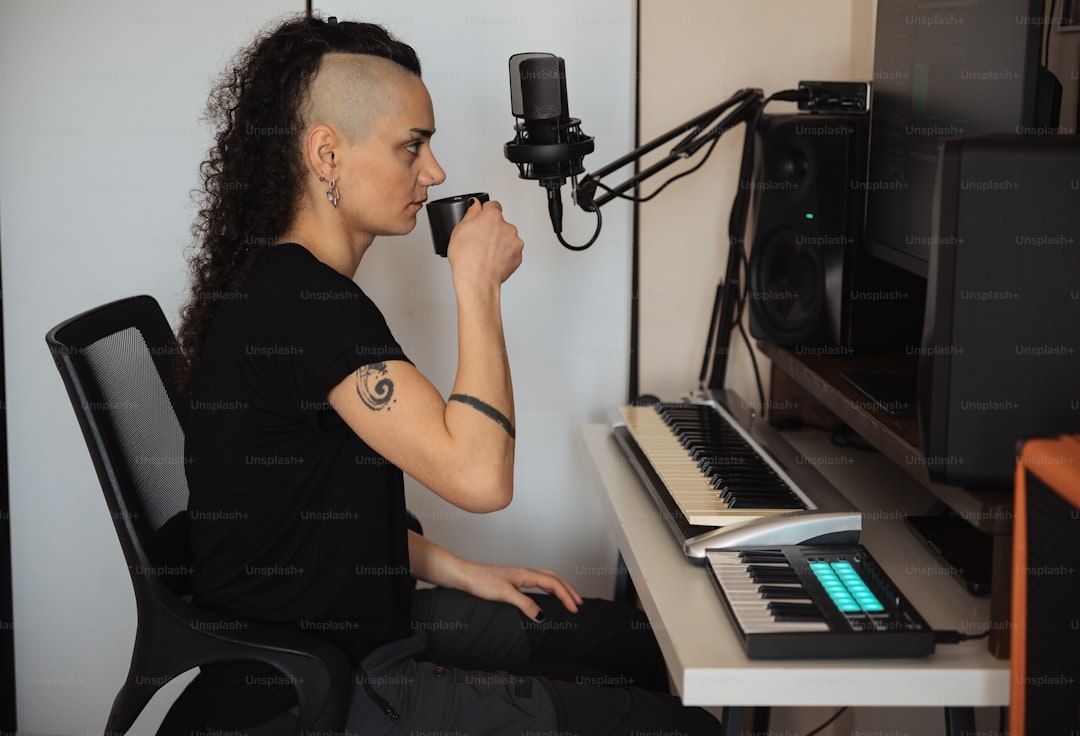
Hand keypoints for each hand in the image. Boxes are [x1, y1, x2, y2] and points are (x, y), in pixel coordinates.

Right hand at [446, 199, 523, 287]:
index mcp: (493, 216)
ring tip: (485, 254)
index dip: (485, 213)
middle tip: (479, 242)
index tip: (480, 220)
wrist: (477, 280)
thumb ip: (471, 212)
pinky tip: (492, 261)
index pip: (493, 206)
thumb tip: (476, 204)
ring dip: (499, 243)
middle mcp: (507, 227)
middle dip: (492, 230)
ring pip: (507, 238)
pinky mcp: (518, 256)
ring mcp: (515, 242)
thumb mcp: (459, 229)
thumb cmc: (466, 258)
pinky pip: (511, 252)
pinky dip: (504, 255)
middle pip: (500, 223)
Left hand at [455, 561, 583, 621]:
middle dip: (568, 590)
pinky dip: (548, 589)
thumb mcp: (505, 594)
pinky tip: (544, 598)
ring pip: (547, 578)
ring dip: (559, 588)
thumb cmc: (481, 582)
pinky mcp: (513, 581)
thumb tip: (542, 616)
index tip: (575, 609)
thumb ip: (525, 604)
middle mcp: (525, 572)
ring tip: (567, 599)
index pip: (554, 584)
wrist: (464, 576)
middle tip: (578, 603)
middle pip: (554, 578)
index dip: (566, 596)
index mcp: (527, 574)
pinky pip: (537, 582)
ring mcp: (519, 576)